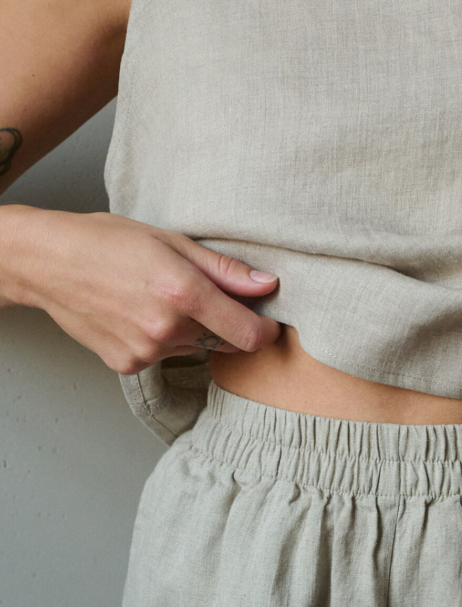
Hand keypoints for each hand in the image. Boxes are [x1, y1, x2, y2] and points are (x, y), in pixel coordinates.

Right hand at [0, 206, 281, 372]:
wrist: (47, 263)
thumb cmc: (107, 242)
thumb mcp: (171, 241)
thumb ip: (223, 269)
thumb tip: (266, 285)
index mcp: (182, 292)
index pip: (249, 334)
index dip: (266, 331)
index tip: (268, 323)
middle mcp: (166, 328)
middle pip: (224, 342)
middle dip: (225, 325)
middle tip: (202, 298)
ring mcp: (146, 351)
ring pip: (193, 348)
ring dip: (189, 330)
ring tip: (156, 298)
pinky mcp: (129, 366)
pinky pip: (164, 356)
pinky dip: (161, 340)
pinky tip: (137, 314)